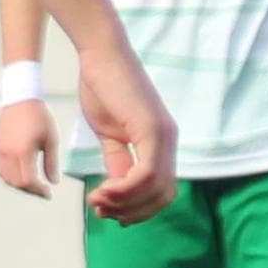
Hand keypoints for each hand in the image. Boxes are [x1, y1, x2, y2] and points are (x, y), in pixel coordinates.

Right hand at [0, 96, 55, 196]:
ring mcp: (0, 151)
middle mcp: (9, 153)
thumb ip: (51, 163)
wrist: (20, 98)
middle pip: (17, 183)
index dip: (39, 191)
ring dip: (19, 185)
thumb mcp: (51, 139)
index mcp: (24, 151)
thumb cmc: (39, 117)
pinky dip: (10, 177)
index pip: (29, 181)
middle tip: (42, 190)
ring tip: (32, 184)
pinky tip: (21, 175)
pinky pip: (1, 170)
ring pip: (6, 178)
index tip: (48, 193)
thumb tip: (53, 182)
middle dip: (30, 190)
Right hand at [78, 61, 176, 224]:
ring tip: (98, 200)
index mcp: (161, 142)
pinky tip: (104, 189)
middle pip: (163, 196)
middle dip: (132, 212)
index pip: (162, 191)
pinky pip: (146, 174)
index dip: (137, 209)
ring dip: (124, 203)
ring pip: (155, 189)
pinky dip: (125, 189)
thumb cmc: (102, 88)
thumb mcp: (110, 134)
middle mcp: (169, 140)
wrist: (100, 55)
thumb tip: (118, 188)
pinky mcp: (152, 129)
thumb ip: (118, 160)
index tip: (108, 210)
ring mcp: (163, 135)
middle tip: (102, 210)